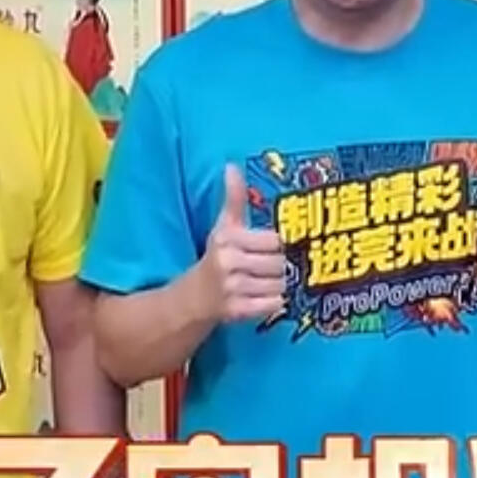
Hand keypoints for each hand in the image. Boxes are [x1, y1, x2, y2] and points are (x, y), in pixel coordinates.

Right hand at [196, 163, 288, 324]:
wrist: (193, 297)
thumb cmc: (217, 256)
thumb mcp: (223, 227)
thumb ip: (233, 198)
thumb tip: (231, 166)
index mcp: (227, 238)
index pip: (274, 240)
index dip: (279, 245)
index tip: (276, 247)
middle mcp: (228, 262)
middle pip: (280, 263)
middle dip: (282, 267)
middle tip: (276, 267)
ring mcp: (232, 288)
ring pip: (279, 285)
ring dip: (281, 285)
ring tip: (270, 281)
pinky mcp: (237, 311)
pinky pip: (274, 304)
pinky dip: (276, 302)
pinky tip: (268, 296)